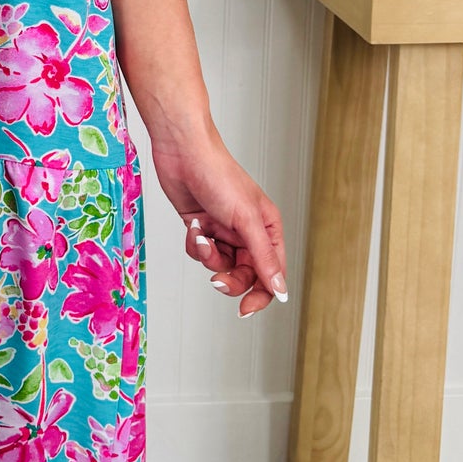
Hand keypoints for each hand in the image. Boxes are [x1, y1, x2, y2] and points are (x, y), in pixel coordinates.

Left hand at [152, 124, 286, 317]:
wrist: (182, 151)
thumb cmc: (218, 175)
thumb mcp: (245, 220)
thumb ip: (263, 257)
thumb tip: (280, 290)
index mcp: (268, 228)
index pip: (272, 273)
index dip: (262, 294)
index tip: (246, 310)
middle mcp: (248, 231)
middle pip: (245, 274)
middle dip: (229, 279)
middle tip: (217, 281)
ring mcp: (224, 230)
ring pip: (220, 264)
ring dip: (207, 255)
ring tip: (201, 236)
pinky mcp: (202, 227)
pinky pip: (200, 252)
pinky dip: (194, 243)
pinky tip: (193, 224)